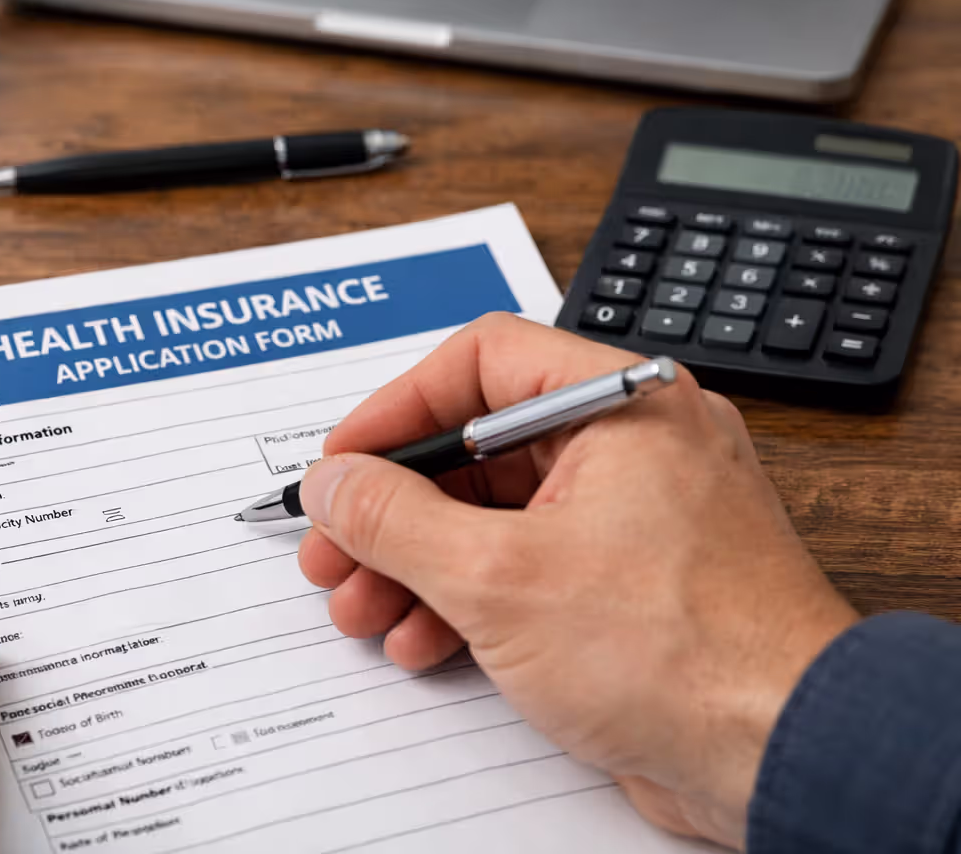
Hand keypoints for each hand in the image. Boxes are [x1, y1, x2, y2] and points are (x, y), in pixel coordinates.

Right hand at [296, 313, 856, 849]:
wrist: (784, 755)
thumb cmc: (685, 653)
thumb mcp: (498, 576)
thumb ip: (395, 518)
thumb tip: (334, 482)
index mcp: (621, 406)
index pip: (481, 362)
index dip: (396, 409)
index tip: (342, 463)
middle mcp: (632, 447)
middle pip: (478, 447)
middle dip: (393, 508)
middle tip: (334, 548)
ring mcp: (635, 519)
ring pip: (495, 515)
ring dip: (416, 563)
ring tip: (361, 608)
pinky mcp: (631, 585)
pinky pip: (528, 567)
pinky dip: (468, 599)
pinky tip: (422, 642)